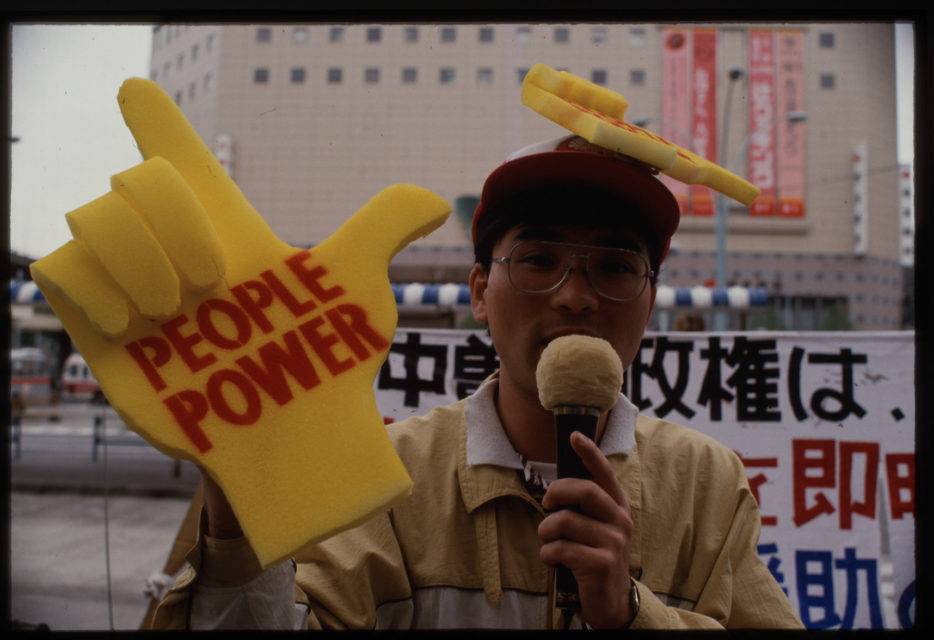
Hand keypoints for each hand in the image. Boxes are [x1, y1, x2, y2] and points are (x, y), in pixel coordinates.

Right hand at [30, 78, 449, 567]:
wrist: (290, 438)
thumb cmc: (324, 362)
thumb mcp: (358, 289)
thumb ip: (383, 229)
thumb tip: (434, 198)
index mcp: (230, 233)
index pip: (185, 161)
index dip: (159, 124)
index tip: (137, 89)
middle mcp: (178, 251)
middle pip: (137, 181)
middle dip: (171, 223)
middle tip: (209, 281)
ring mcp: (136, 289)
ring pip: (94, 217)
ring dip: (136, 259)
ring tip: (174, 311)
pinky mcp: (103, 331)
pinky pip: (61, 270)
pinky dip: (93, 287)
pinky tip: (134, 327)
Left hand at [538, 430, 634, 628]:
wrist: (611, 602)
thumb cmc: (595, 559)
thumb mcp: (596, 530)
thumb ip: (583, 509)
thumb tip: (555, 490)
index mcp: (617, 508)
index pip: (605, 474)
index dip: (590, 453)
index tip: (575, 436)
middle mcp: (620, 522)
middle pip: (584, 490)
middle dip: (557, 492)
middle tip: (546, 504)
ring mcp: (613, 543)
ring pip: (565, 521)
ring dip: (546, 532)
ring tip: (548, 542)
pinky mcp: (601, 564)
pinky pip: (561, 548)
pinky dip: (547, 554)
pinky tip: (553, 560)